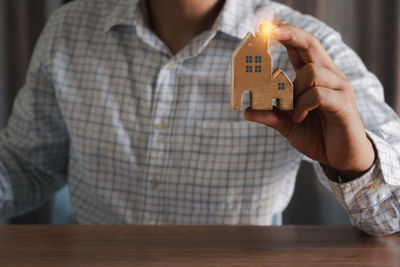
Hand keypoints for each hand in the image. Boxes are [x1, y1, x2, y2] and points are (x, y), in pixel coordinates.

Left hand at [244, 24, 374, 179]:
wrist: (342, 157)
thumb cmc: (317, 136)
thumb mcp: (288, 125)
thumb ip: (270, 115)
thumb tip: (246, 110)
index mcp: (316, 77)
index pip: (301, 47)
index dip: (286, 34)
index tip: (265, 28)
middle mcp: (329, 76)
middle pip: (310, 44)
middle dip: (289, 34)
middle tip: (268, 32)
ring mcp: (339, 87)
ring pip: (312, 71)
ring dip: (295, 91)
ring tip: (294, 112)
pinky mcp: (343, 103)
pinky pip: (317, 94)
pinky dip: (303, 106)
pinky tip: (300, 118)